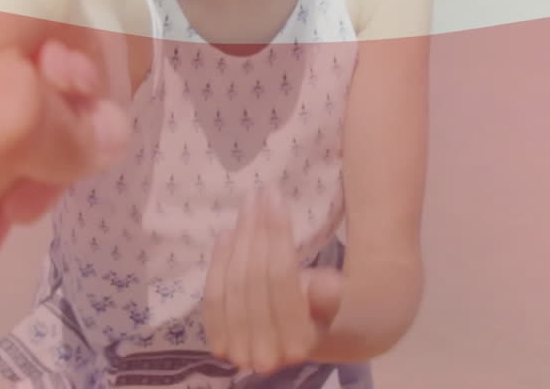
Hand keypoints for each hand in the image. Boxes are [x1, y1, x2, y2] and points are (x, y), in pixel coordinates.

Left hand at [202, 193, 343, 374]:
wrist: (302, 341)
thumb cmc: (322, 312)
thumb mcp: (336, 302)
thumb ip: (329, 295)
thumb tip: (324, 285)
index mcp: (301, 345)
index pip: (282, 280)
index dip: (277, 234)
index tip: (276, 197)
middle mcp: (265, 354)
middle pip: (251, 280)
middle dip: (255, 231)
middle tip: (259, 194)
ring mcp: (236, 351)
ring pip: (230, 285)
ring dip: (237, 241)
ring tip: (246, 207)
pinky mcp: (218, 344)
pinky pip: (212, 296)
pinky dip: (217, 263)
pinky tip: (227, 234)